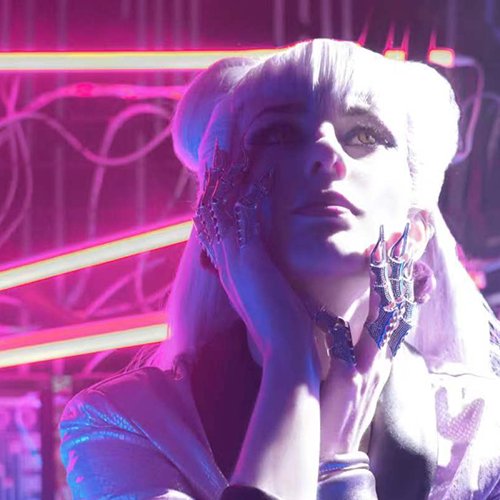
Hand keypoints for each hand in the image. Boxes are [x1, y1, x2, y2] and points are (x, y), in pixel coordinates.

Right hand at [193, 139, 321, 372]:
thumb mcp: (274, 303)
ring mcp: (235, 262)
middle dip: (215, 177)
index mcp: (232, 272)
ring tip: (230, 145)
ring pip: (222, 208)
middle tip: (218, 145)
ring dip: (226, 176)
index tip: (221, 171)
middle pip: (212, 209)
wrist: (286, 354)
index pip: (216, 226)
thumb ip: (270, 286)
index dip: (216, 197)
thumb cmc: (286, 335)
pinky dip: (251, 193)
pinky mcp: (250, 262)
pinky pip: (245, 219)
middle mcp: (227, 264)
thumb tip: (277, 281)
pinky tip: (262, 170)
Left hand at [319, 224, 415, 457]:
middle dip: (406, 270)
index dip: (405, 279)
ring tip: (385, 253)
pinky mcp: (351, 381)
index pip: (400, 311)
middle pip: (402, 307)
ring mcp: (369, 371)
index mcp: (380, 360)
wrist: (330, 462)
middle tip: (409, 233)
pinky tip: (325, 305)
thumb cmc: (332, 419)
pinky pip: (347, 345)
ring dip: (386, 286)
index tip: (407, 246)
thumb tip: (337, 321)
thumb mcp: (348, 381)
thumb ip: (348, 351)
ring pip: (387, 320)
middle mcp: (381, 362)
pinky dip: (337, 324)